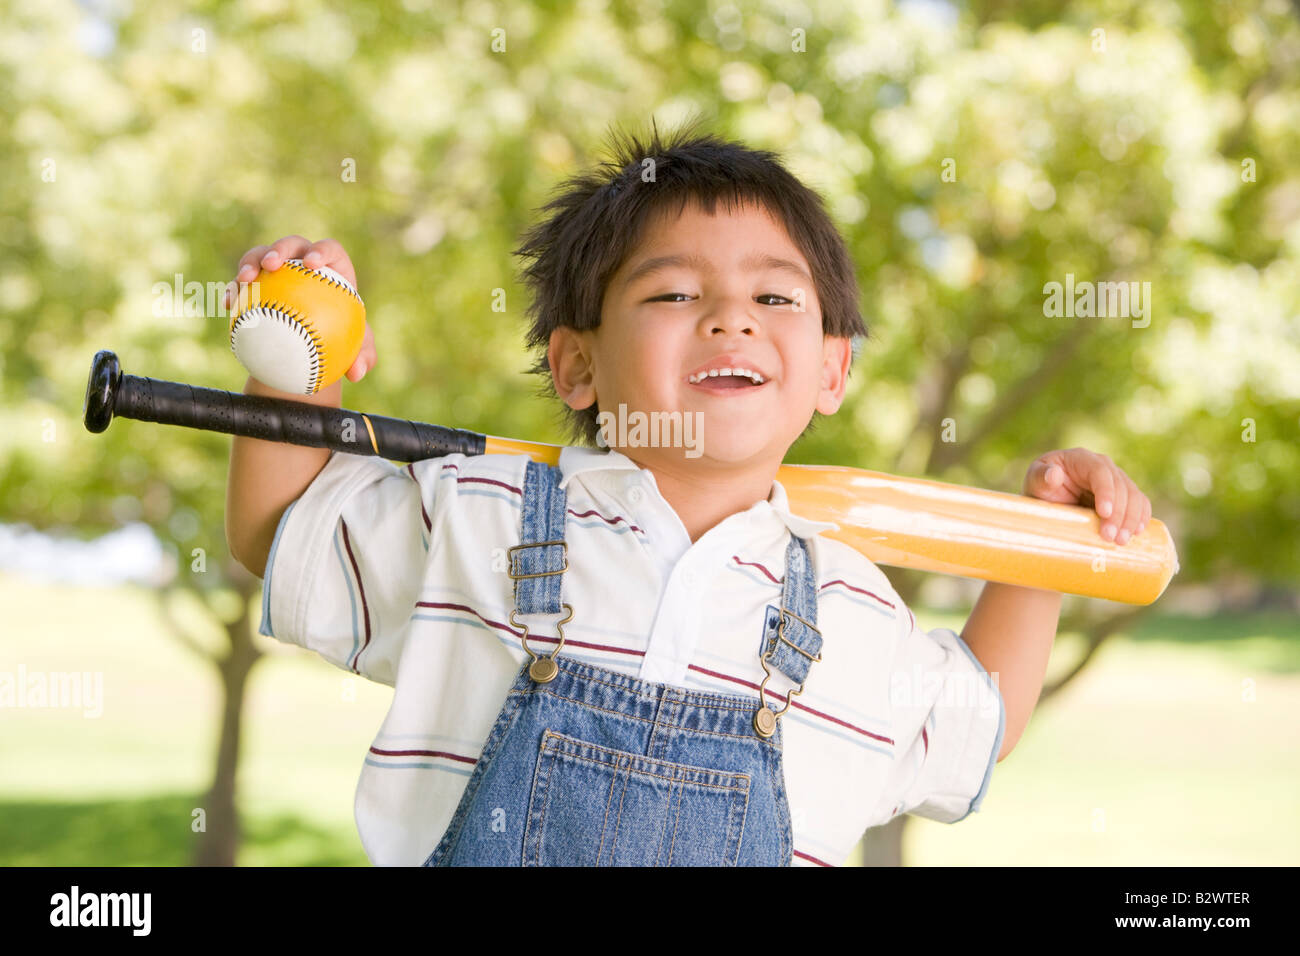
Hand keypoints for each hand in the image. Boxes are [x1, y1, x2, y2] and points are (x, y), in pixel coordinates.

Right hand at [224, 235, 375, 382]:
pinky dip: (234, 290)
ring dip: (250, 262)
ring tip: (244, 280)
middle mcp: (303, 263)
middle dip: (280, 249)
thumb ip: (363, 357)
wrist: (313, 344)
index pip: (329, 250)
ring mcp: (277, 270)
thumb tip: (357, 373)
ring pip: (260, 255)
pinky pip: (241, 283)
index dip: (320, 250)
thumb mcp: (356, 351)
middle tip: (272, 265)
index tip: (312, 264)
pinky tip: (228, 305)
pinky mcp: (256, 284)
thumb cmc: (342, 341)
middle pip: (291, 245)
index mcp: (334, 269)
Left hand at [1022, 448, 1150, 545]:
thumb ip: (1041, 477)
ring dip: (1131, 519)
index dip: (1106, 491)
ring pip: (1133, 496)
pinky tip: (1138, 531)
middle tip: (1111, 537)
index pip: (1100, 472)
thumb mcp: (1035, 481)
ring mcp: (1116, 480)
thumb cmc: (1040, 489)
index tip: (1104, 513)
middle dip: (1119, 513)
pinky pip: (1139, 503)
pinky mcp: (1123, 495)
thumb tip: (1054, 474)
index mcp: (1082, 458)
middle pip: (1120, 486)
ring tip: (1121, 540)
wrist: (1048, 501)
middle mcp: (1103, 466)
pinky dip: (1141, 516)